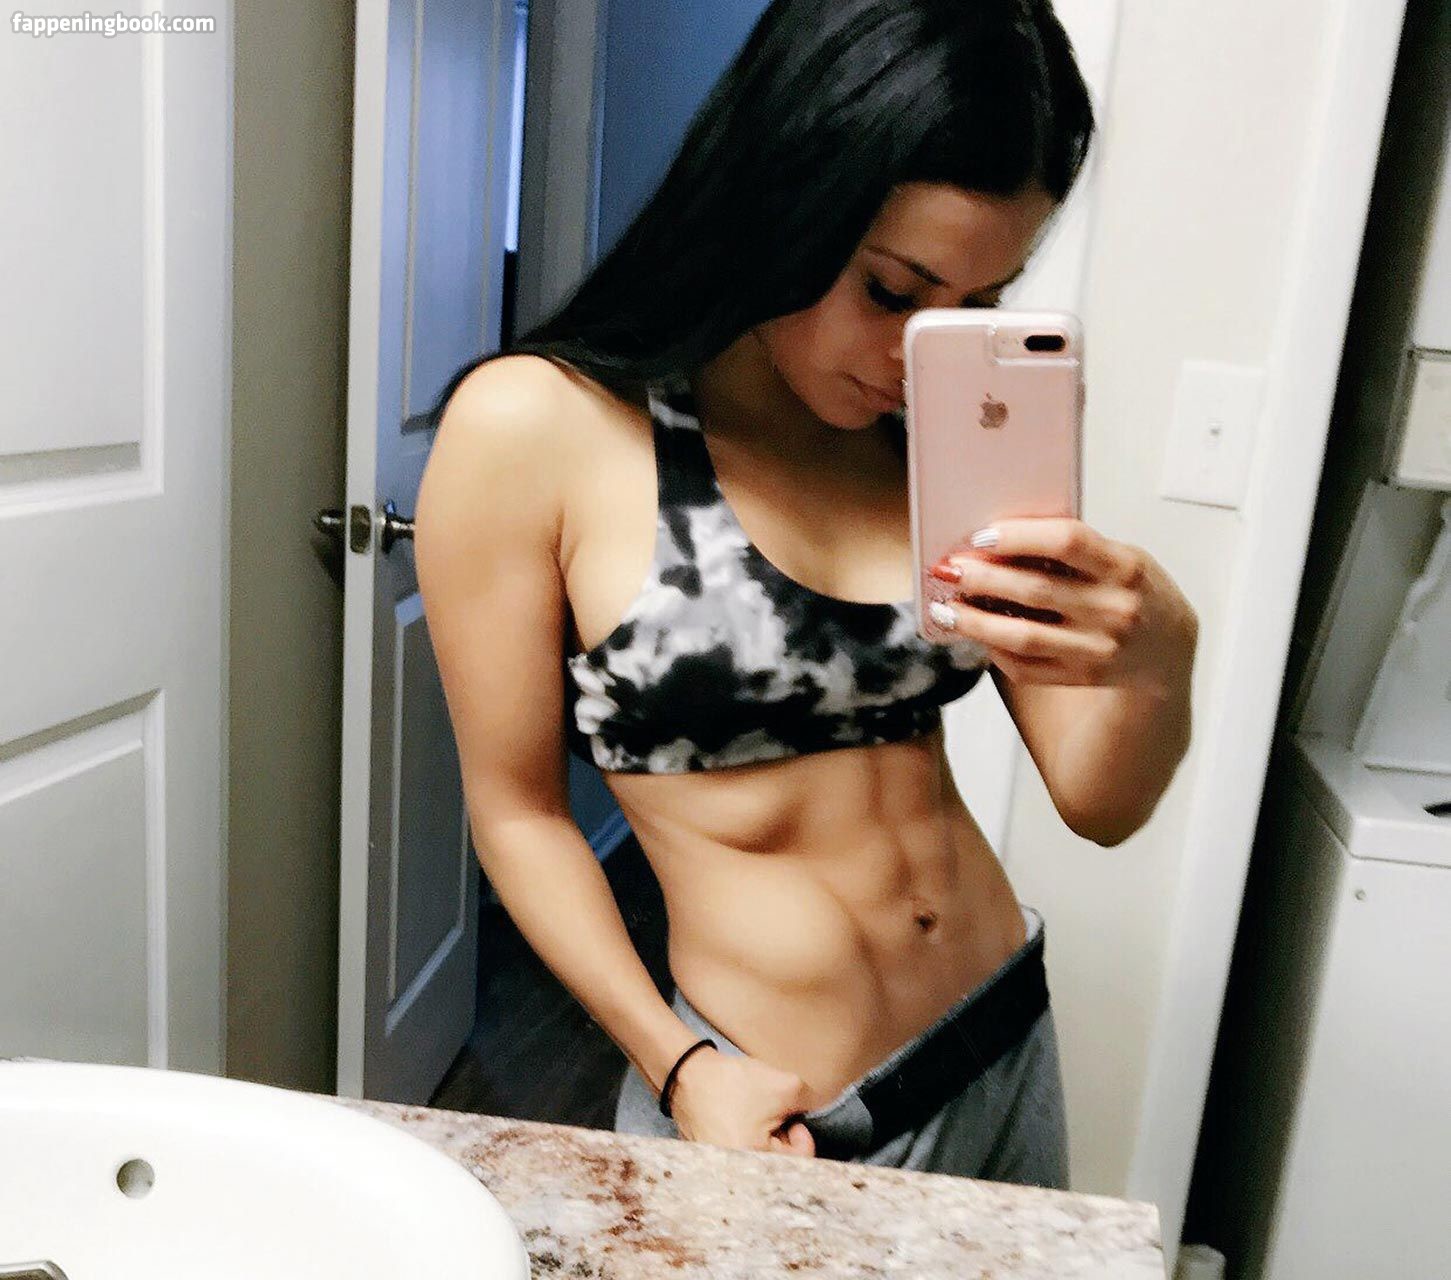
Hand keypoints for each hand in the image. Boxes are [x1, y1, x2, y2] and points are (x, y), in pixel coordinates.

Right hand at [667, 1048, 816, 1156]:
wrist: (687, 1073)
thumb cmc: (732, 1084)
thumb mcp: (784, 1086)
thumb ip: (811, 1102)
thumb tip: (819, 1112)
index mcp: (756, 1164)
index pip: (799, 1162)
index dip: (800, 1134)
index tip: (790, 1116)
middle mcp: (736, 1177)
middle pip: (778, 1162)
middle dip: (781, 1137)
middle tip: (772, 1114)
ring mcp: (722, 1171)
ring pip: (760, 1158)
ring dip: (764, 1136)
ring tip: (754, 1113)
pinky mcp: (712, 1163)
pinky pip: (741, 1156)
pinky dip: (746, 1138)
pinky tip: (739, 1118)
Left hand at [931, 517, 1197, 693]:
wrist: (1167, 651)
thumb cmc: (1134, 591)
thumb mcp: (1120, 559)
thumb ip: (1074, 549)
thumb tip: (1000, 538)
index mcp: (1126, 567)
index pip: (1067, 541)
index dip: (1018, 536)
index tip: (980, 535)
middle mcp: (1115, 609)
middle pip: (1034, 590)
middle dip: (981, 578)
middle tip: (948, 568)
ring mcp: (1099, 649)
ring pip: (1022, 636)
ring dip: (975, 622)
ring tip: (946, 609)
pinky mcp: (1082, 677)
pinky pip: (1026, 667)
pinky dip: (994, 650)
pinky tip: (976, 636)